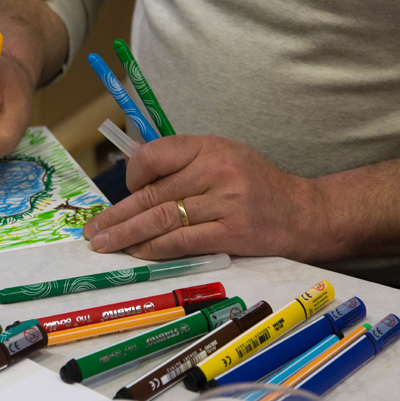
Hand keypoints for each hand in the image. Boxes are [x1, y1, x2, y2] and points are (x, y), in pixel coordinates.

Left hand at [82, 135, 325, 261]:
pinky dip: (156, 249)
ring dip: (128, 235)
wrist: (307, 213)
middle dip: (117, 215)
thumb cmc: (257, 186)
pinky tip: (138, 254)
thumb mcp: (224, 158)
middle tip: (93, 230)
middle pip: (153, 194)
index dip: (132, 176)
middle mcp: (216, 169)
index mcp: (209, 146)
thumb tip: (135, 185)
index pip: (154, 155)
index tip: (123, 193)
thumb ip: (185, 164)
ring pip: (163, 219)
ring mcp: (226, 201)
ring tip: (104, 244)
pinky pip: (182, 241)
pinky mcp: (233, 232)